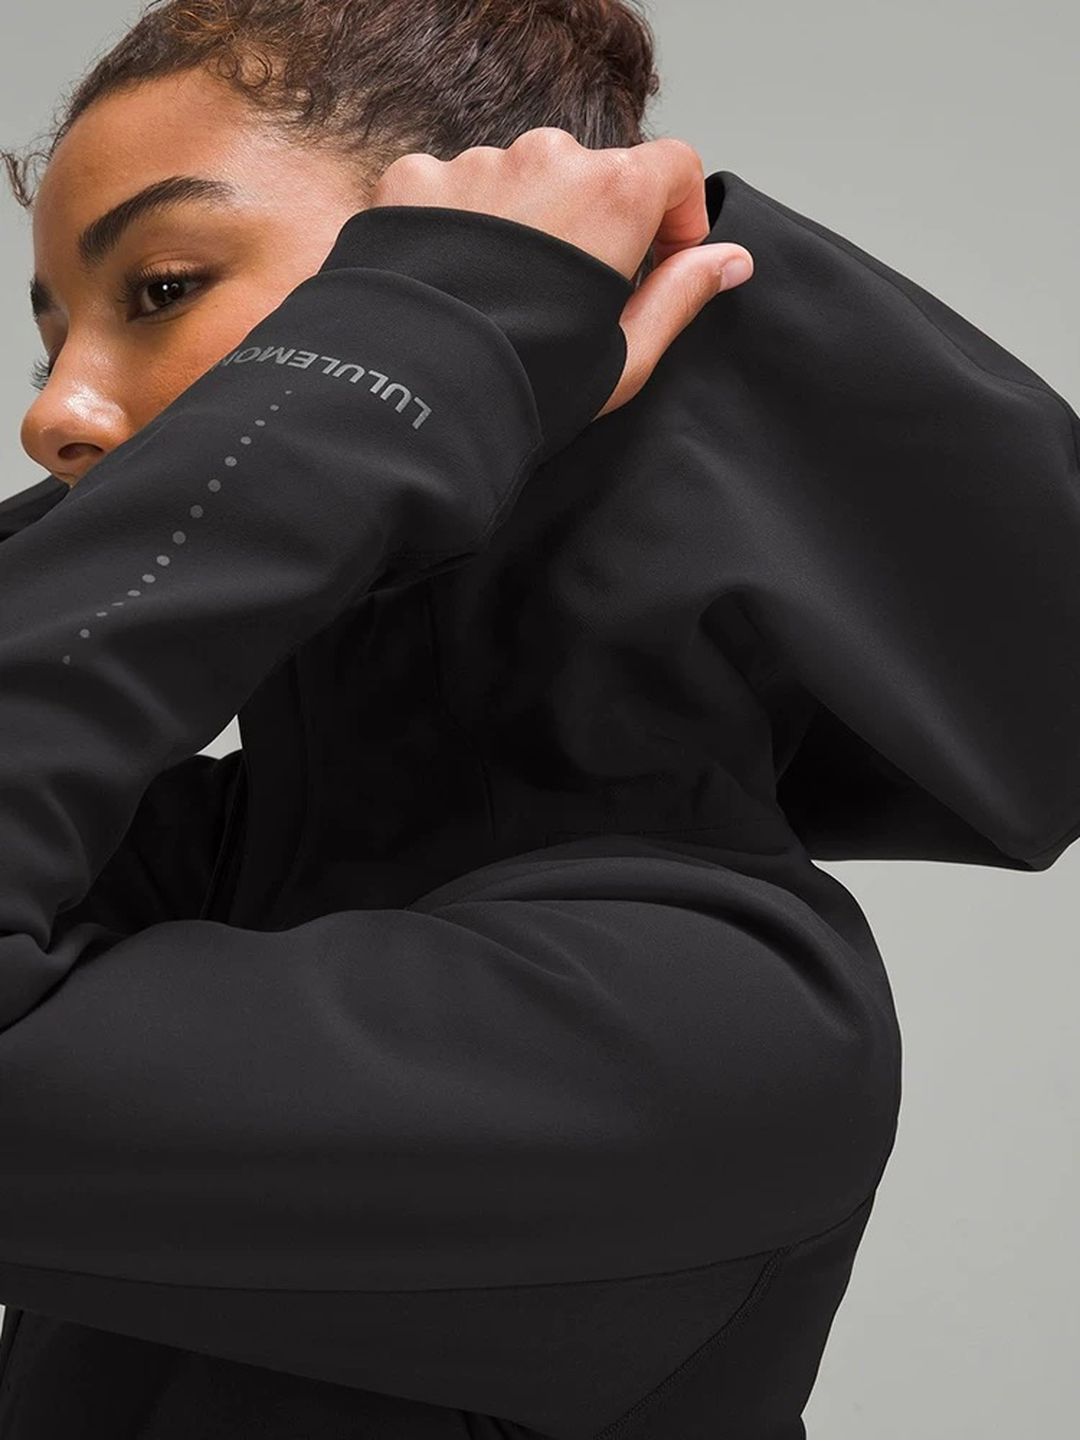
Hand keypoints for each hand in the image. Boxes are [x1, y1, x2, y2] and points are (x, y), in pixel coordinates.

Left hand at [368, 128, 753, 418]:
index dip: (677, 215)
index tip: (659, 261)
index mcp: (612, 195)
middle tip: (567, 298)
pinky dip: (460, 226)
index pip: (674, 167)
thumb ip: (682, 295)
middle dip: (591, 225)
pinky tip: (453, 286)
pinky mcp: (415, 180)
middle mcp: (547, 158)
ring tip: (501, 299)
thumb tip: (731, 260)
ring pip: (520, 180)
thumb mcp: (626, 355)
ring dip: (523, 224)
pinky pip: (454, 189)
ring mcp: (476, 163)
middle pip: (591, 174)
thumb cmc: (530, 385)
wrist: (416, 396)